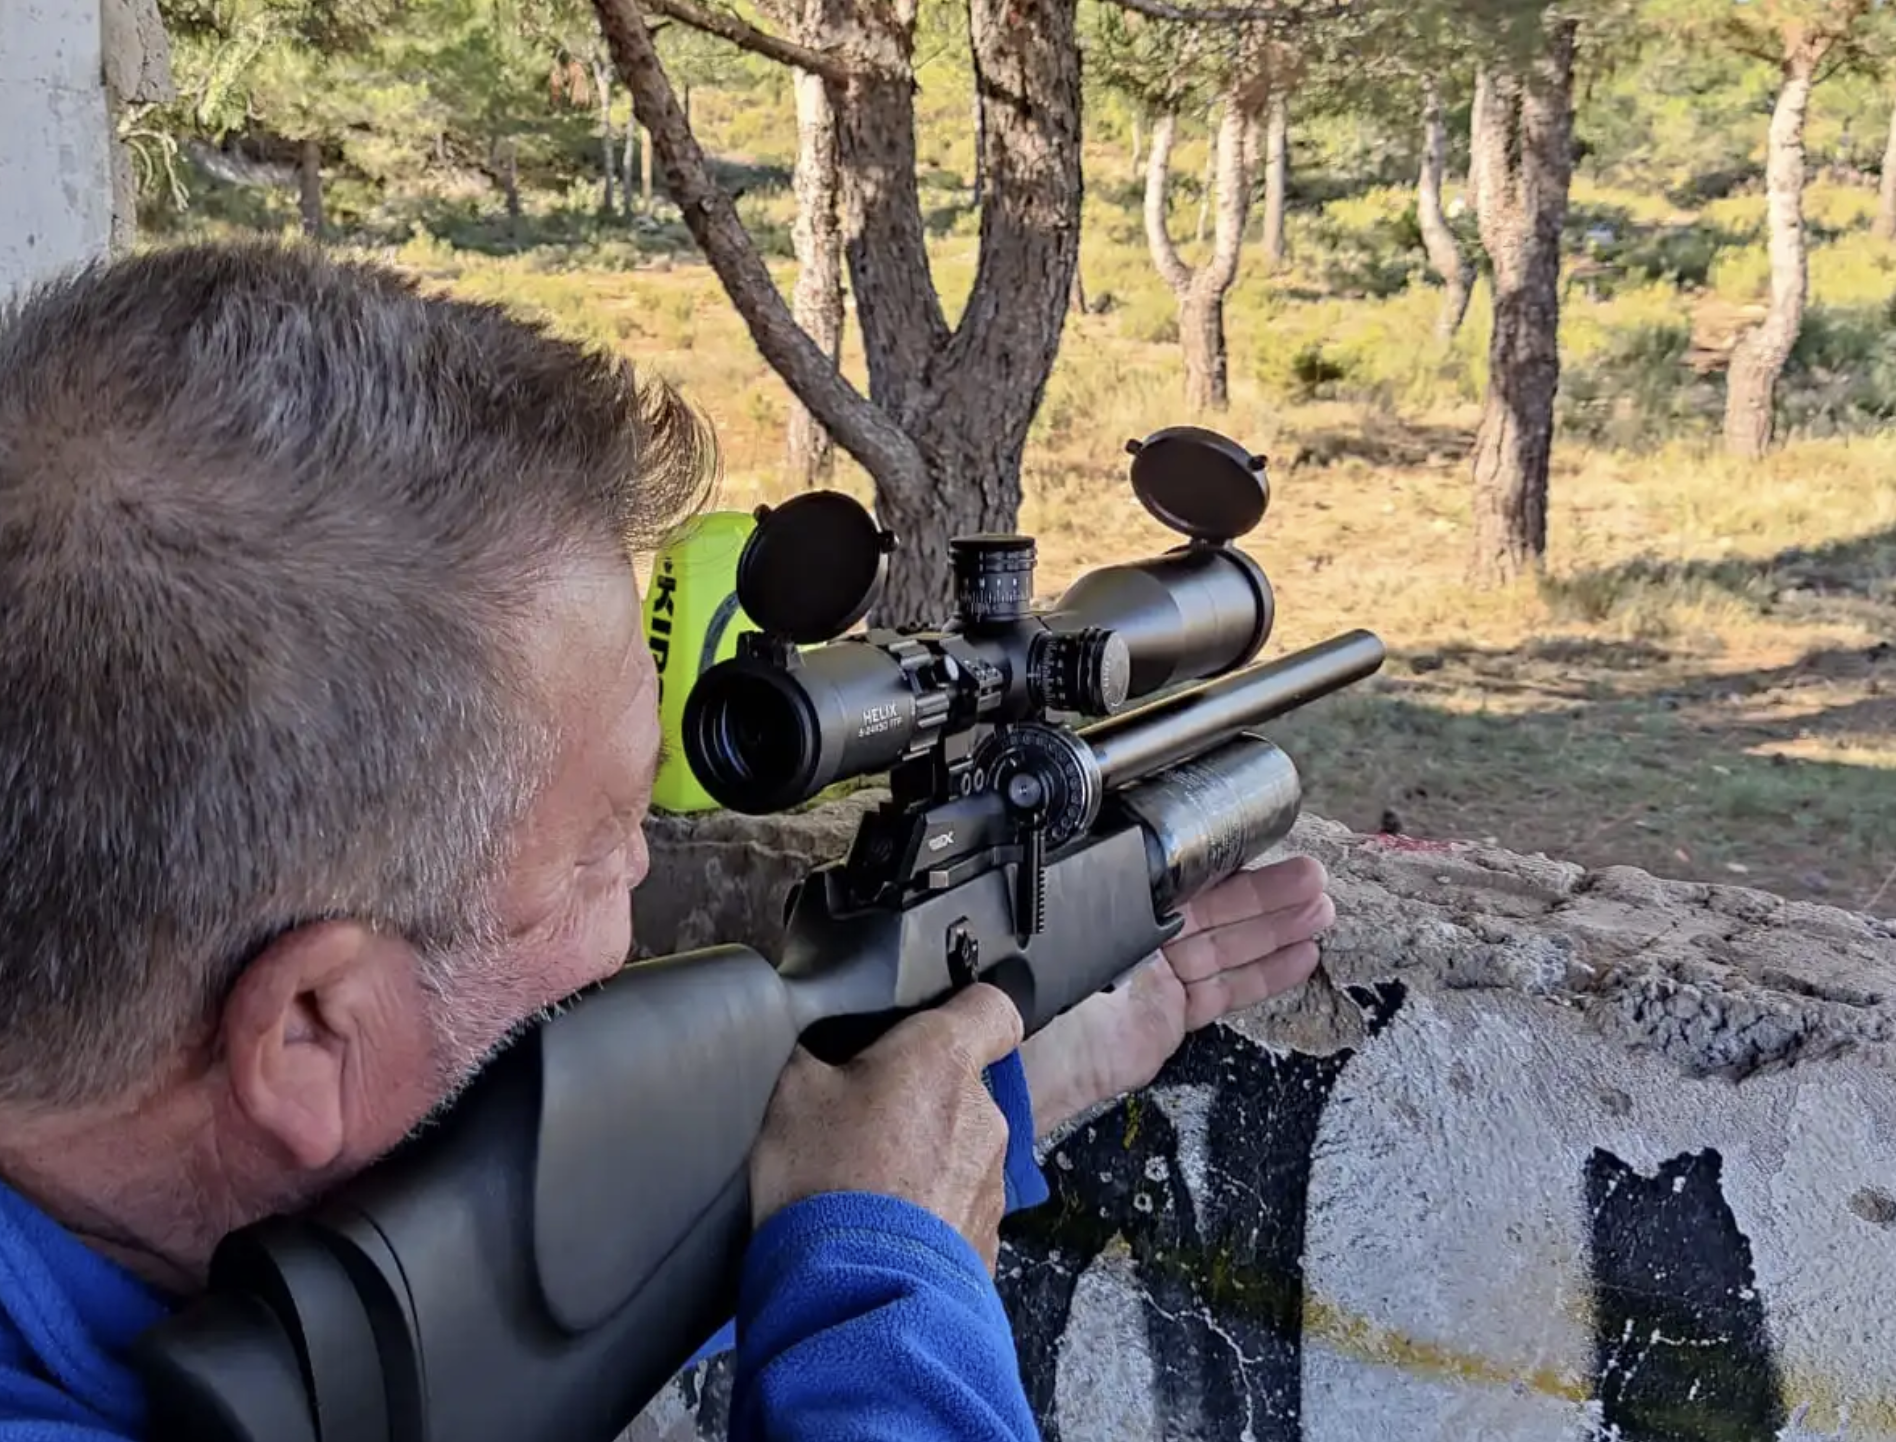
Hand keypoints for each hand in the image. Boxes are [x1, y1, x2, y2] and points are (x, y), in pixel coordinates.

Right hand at [749, 982, 1024, 1271]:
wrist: (852, 1293)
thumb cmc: (824, 1182)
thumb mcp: (789, 1092)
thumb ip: (814, 1055)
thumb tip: (813, 1048)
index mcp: (943, 1060)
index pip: (993, 1007)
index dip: (966, 1009)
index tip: (934, 1023)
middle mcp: (982, 1115)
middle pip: (961, 1087)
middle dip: (919, 1100)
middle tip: (861, 1125)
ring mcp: (989, 1182)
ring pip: (959, 1151)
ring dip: (923, 1161)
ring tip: (864, 1189)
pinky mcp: (986, 1239)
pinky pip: (956, 1209)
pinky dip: (926, 1214)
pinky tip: (881, 1232)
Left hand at [1018, 855, 1333, 1135]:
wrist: (1044, 1056)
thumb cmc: (1050, 987)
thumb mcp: (1090, 927)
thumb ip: (1136, 898)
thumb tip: (1173, 866)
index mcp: (1118, 905)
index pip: (1187, 879)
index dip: (1231, 867)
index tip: (1272, 853)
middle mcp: (1144, 937)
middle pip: (1218, 910)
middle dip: (1270, 896)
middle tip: (1314, 880)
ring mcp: (1161, 977)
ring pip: (1230, 947)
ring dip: (1277, 930)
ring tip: (1321, 912)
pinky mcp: (1174, 1014)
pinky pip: (1227, 989)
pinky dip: (1266, 974)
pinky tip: (1300, 957)